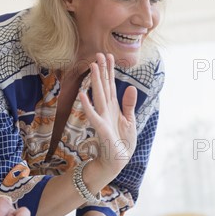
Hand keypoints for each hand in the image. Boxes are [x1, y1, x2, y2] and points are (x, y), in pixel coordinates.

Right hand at [79, 53, 137, 173]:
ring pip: (99, 95)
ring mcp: (102, 117)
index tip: (109, 56)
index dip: (110, 70)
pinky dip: (88, 106)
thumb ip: (129, 104)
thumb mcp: (130, 121)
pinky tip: (82, 95)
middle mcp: (106, 109)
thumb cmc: (122, 142)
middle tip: (99, 53)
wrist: (117, 161)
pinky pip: (93, 115)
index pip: (111, 85)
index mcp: (113, 107)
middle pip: (104, 86)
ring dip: (95, 81)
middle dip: (102, 70)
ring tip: (92, 66)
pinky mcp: (101, 128)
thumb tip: (132, 87)